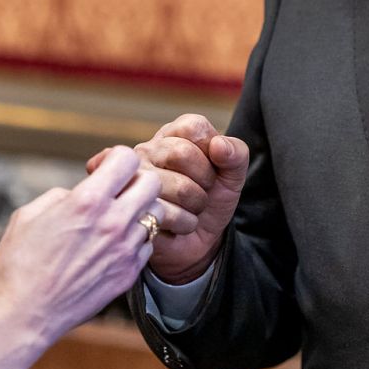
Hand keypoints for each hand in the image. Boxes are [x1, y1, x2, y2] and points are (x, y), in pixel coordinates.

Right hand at [0, 146, 159, 368]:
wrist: (22, 317)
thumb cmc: (16, 266)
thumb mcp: (28, 215)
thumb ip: (60, 195)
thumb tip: (77, 193)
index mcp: (87, 202)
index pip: (127, 158)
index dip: (116, 158)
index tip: (103, 168)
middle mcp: (113, 222)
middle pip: (152, 182)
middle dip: (135, 180)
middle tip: (117, 190)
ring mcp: (125, 250)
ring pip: (155, 215)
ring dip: (139, 211)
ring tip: (116, 220)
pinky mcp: (128, 274)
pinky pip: (148, 246)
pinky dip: (136, 240)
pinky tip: (115, 245)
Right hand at [87, 114, 248, 285]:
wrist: (198, 241)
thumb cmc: (212, 199)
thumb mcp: (232, 175)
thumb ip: (236, 153)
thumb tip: (219, 145)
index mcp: (171, 134)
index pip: (192, 126)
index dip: (213, 150)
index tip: (213, 166)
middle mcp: (146, 152)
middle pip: (182, 152)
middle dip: (206, 179)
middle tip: (203, 190)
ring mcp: (135, 181)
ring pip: (179, 186)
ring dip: (197, 204)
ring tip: (190, 208)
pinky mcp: (132, 209)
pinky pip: (168, 213)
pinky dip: (186, 223)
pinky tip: (179, 224)